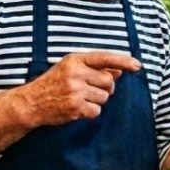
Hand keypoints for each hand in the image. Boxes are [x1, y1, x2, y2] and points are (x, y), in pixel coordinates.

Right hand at [20, 51, 140, 126]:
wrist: (31, 102)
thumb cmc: (53, 84)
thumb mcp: (70, 69)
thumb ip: (94, 68)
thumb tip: (119, 71)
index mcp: (74, 59)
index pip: (105, 58)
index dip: (124, 61)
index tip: (138, 66)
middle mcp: (75, 73)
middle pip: (109, 81)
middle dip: (105, 88)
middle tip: (91, 90)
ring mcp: (75, 90)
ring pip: (104, 97)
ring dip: (97, 101)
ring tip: (80, 99)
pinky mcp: (75, 107)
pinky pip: (97, 111)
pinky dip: (90, 112)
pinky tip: (78, 109)